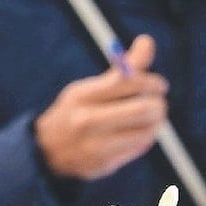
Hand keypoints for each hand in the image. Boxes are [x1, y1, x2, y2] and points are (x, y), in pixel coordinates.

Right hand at [34, 35, 168, 180]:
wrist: (46, 150)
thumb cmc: (75, 111)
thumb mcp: (89, 87)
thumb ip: (122, 69)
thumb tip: (148, 41)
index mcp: (83, 95)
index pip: (128, 82)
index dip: (152, 82)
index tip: (159, 85)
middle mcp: (88, 120)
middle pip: (144, 109)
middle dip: (159, 104)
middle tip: (159, 102)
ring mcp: (96, 145)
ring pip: (147, 131)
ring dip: (155, 123)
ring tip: (150, 119)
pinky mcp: (104, 164)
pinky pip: (139, 148)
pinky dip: (145, 138)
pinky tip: (137, 134)